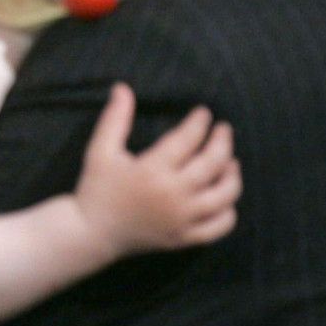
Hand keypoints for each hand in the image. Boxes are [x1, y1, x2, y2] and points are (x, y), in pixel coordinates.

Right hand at [74, 86, 240, 255]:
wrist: (92, 233)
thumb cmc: (96, 188)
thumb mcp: (100, 150)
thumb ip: (115, 119)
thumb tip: (123, 88)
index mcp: (152, 170)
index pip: (187, 139)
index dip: (199, 123)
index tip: (204, 113)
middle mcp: (173, 194)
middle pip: (212, 163)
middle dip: (223, 142)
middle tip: (224, 129)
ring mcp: (182, 219)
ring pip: (224, 195)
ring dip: (232, 175)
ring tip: (230, 162)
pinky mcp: (185, 237)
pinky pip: (220, 226)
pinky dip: (229, 212)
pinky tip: (224, 198)